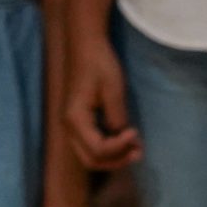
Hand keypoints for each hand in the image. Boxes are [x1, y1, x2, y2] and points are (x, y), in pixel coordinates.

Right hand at [64, 31, 141, 170]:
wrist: (85, 46)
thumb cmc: (99, 65)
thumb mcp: (113, 92)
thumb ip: (118, 119)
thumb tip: (124, 139)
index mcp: (75, 118)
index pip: (98, 150)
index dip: (120, 147)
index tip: (136, 133)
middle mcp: (68, 125)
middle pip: (91, 160)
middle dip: (117, 160)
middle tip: (138, 151)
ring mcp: (71, 124)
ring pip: (90, 155)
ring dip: (113, 157)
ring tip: (135, 148)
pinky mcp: (77, 120)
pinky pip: (90, 145)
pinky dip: (108, 148)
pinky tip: (123, 138)